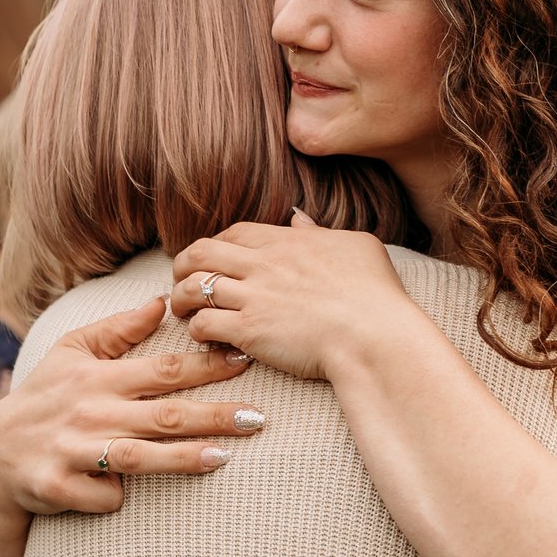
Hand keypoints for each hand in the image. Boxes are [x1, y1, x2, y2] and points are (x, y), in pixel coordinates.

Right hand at [0, 297, 260, 517]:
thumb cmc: (44, 396)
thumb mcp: (70, 350)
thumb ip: (118, 329)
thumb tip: (162, 301)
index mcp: (98, 376)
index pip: (163, 368)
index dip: (206, 364)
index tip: (245, 359)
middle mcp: (89, 411)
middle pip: (162, 414)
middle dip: (213, 414)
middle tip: (260, 418)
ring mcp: (73, 450)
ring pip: (138, 456)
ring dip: (182, 457)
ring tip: (224, 457)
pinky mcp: (57, 486)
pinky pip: (100, 495)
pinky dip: (115, 497)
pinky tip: (129, 497)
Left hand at [171, 213, 429, 380]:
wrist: (375, 335)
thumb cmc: (376, 294)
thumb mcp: (357, 246)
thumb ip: (321, 231)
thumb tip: (299, 217)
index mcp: (286, 242)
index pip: (233, 232)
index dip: (216, 244)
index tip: (213, 259)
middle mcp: (262, 264)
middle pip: (200, 252)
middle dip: (182, 265)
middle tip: (181, 281)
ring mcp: (253, 297)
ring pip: (194, 287)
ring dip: (181, 299)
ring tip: (182, 310)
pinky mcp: (249, 332)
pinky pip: (204, 324)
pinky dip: (197, 330)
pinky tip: (205, 338)